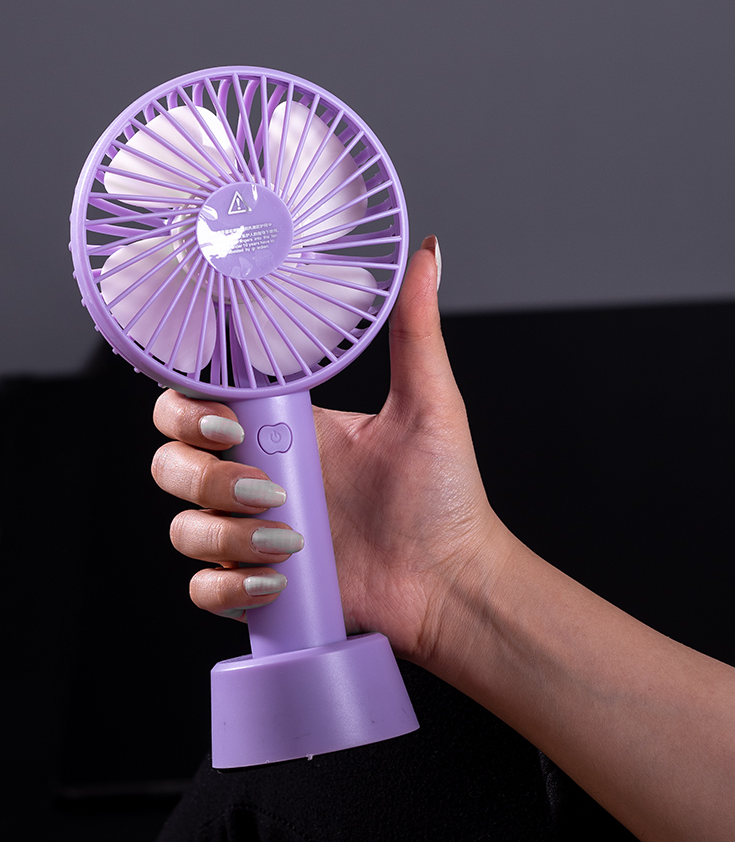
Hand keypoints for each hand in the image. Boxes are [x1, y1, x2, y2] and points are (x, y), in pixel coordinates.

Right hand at [151, 236, 510, 658]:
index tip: (222, 411)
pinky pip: (205, 589)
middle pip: (174, 458)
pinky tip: (278, 578)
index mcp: (288, 426)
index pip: (204, 400)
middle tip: (257, 470)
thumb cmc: (445, 494)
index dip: (189, 401)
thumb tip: (428, 253)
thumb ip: (415, 330)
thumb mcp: (429, 404)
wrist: (453, 579)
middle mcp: (261, 474)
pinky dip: (229, 586)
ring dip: (222, 529)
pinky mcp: (258, 585)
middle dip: (199, 466)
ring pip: (182, 525)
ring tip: (290, 535)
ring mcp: (254, 531)